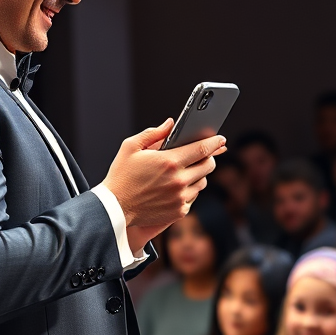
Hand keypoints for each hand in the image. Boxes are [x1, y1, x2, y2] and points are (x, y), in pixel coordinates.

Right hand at [102, 119, 225, 231]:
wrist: (114, 208)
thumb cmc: (121, 175)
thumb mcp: (131, 147)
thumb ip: (153, 133)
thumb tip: (171, 123)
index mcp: (169, 161)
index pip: (202, 149)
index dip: (215, 142)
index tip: (221, 139)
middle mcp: (178, 180)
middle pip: (208, 165)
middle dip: (208, 157)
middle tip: (202, 155)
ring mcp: (180, 197)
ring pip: (203, 182)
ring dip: (198, 174)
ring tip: (186, 170)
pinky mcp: (179, 211)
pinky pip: (193, 197)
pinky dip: (189, 190)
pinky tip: (177, 186)